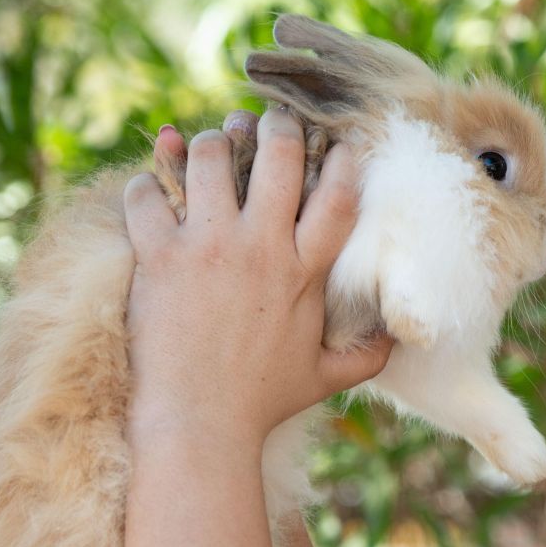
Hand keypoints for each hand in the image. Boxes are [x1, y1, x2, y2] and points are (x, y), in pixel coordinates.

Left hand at [123, 108, 393, 451]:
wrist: (199, 424)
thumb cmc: (262, 401)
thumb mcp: (325, 378)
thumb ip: (368, 355)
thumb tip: (400, 342)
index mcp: (304, 271)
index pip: (336, 193)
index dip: (340, 158)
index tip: (335, 144)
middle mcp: (260, 248)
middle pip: (277, 154)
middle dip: (274, 126)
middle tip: (266, 122)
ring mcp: (207, 247)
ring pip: (209, 157)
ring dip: (210, 144)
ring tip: (209, 148)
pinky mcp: (159, 257)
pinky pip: (146, 194)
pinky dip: (146, 184)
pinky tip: (151, 190)